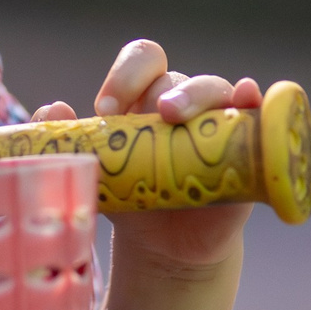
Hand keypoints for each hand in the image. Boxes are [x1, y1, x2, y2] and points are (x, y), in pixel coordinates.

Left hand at [29, 38, 258, 273]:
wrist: (166, 248)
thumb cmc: (130, 198)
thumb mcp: (95, 172)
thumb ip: (67, 141)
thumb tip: (54, 109)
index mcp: (144, 98)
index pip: (142, 61)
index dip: (126, 74)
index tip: (106, 108)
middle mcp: (182, 103)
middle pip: (178, 77)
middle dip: (164, 89)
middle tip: (153, 114)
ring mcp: (216, 123)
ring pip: (215, 89)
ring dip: (199, 95)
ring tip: (179, 117)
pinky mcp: (245, 148)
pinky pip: (256, 114)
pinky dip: (253, 99)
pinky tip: (248, 96)